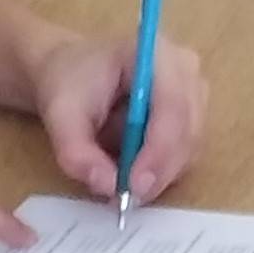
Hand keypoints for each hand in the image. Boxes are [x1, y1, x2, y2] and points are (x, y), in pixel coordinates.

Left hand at [32, 26, 207, 205]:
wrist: (71, 73)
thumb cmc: (68, 83)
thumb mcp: (60, 115)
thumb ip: (77, 151)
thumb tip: (107, 186)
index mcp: (155, 54)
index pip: (172, 106)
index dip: (158, 151)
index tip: (133, 186)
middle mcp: (185, 70)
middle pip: (188, 132)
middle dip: (158, 171)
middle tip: (125, 198)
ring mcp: (194, 93)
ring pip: (190, 149)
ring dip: (158, 175)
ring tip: (121, 183)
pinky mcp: (192, 117)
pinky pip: (185, 155)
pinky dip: (159, 172)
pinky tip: (131, 172)